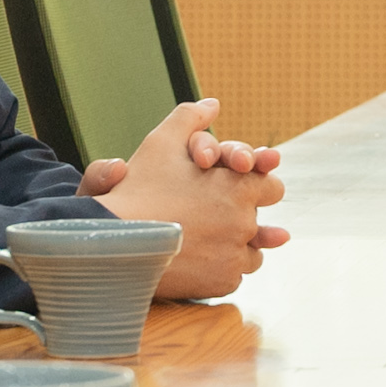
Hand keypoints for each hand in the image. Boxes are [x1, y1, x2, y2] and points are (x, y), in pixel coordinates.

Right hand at [100, 99, 292, 300]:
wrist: (113, 241)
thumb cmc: (138, 189)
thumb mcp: (160, 143)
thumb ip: (189, 118)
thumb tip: (212, 103)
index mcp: (239, 187)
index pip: (272, 187)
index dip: (256, 187)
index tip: (241, 191)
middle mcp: (244, 222)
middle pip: (263, 224)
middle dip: (247, 220)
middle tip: (226, 220)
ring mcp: (234, 256)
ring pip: (251, 254)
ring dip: (237, 249)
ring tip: (211, 243)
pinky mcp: (221, 283)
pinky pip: (233, 277)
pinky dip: (220, 271)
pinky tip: (202, 262)